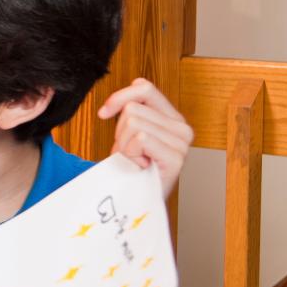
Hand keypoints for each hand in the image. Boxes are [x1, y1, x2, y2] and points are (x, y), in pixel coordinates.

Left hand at [98, 77, 191, 196]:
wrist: (134, 199)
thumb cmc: (131, 168)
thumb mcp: (127, 132)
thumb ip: (129, 110)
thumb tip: (112, 104)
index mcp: (172, 117)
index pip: (144, 87)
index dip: (119, 97)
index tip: (104, 114)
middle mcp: (182, 127)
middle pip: (133, 109)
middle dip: (120, 132)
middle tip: (129, 153)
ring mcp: (182, 142)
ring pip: (134, 123)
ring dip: (124, 145)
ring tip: (134, 160)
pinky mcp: (176, 157)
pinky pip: (141, 138)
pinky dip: (131, 153)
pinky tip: (138, 166)